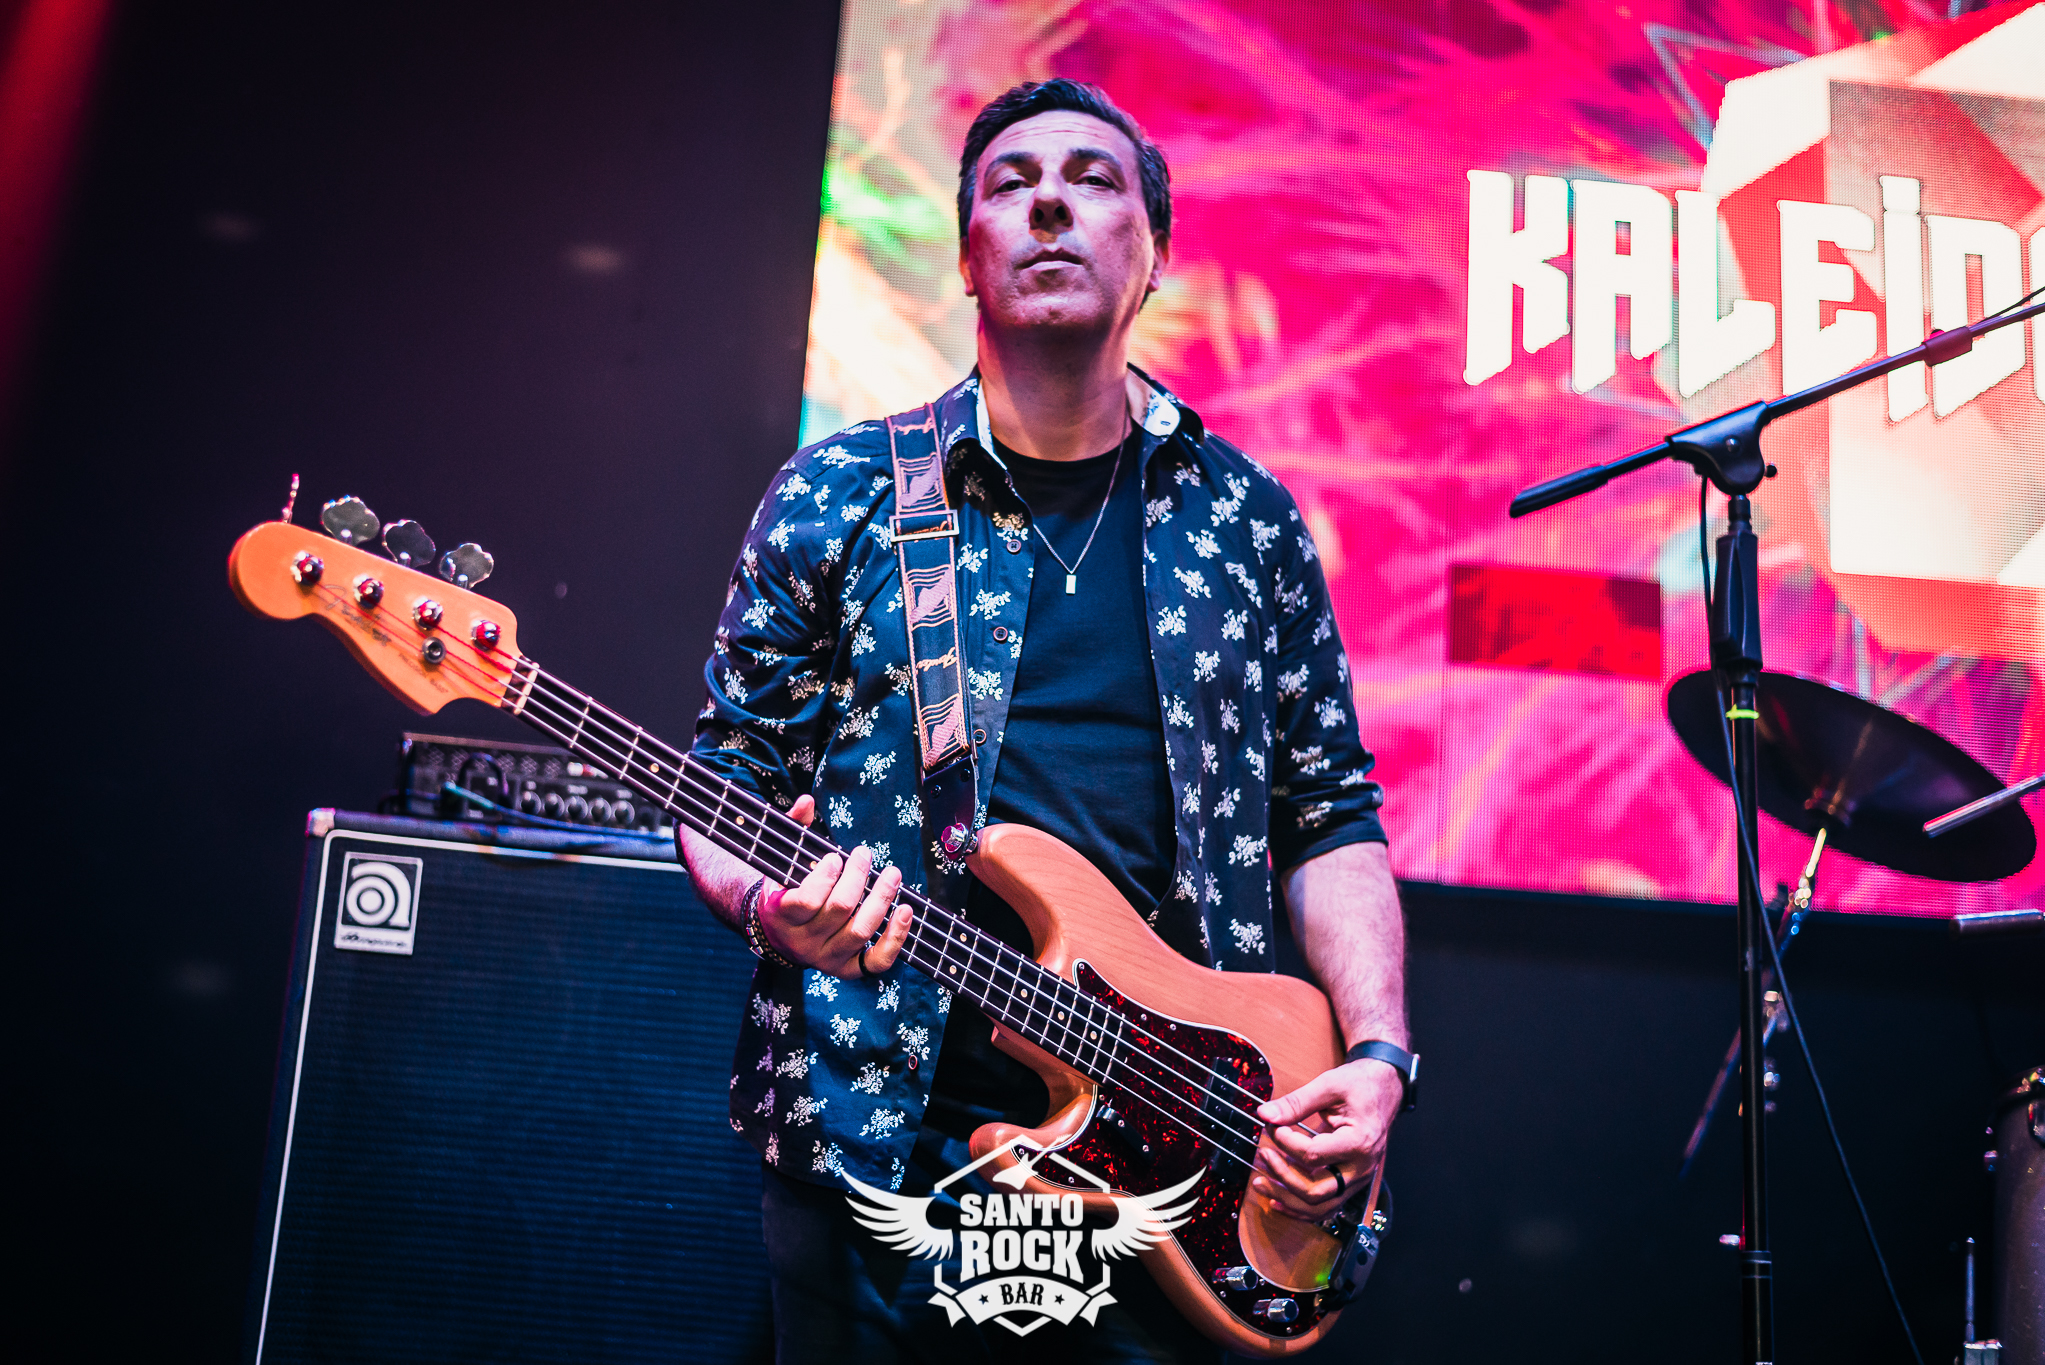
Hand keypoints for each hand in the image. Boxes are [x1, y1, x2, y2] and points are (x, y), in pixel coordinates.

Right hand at [759, 794, 911, 978]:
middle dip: (857, 877)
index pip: (805, 901)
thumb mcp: (781, 863)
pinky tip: (906, 910)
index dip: (825, 877)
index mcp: (782, 916)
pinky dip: (896, 938)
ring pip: (860, 932)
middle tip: (864, 855)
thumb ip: (794, 830)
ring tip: (892, 874)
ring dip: (881, 899)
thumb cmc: (784, 891)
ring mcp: (826, 958)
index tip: (835, 857)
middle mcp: (804, 942)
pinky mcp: (847, 969)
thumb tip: (806, 801)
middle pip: (839, 910)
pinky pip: (876, 961)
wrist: (779, 936)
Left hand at [1249, 1058, 1403, 1220]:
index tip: (1272, 1126)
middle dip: (1282, 1176)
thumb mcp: (1329, 1085)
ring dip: (1286, 1199)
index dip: (1285, 1143)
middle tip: (1262, 1155)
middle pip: (1315, 1191)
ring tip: (1260, 1183)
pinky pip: (1325, 1205)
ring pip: (1319, 1207)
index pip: (1312, 1155)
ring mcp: (1357, 1179)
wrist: (1386, 1088)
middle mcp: (1360, 1168)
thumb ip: (1296, 1102)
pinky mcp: (1350, 1182)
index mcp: (1358, 1143)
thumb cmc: (1362, 1085)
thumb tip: (1265, 1114)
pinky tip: (1278, 1199)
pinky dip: (1300, 1207)